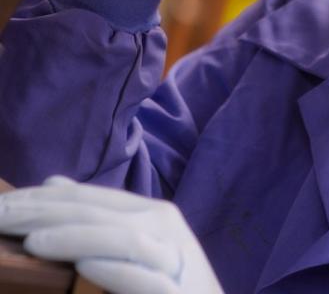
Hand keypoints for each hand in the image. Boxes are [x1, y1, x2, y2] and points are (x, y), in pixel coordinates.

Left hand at [0, 176, 222, 293]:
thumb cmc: (167, 284)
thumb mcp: (134, 249)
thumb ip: (97, 220)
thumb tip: (53, 184)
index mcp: (151, 213)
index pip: (88, 198)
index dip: (42, 199)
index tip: (1, 203)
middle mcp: (163, 228)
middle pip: (100, 213)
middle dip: (46, 214)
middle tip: (1, 215)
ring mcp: (172, 260)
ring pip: (123, 239)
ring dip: (76, 238)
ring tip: (34, 242)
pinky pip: (144, 278)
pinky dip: (115, 270)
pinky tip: (86, 267)